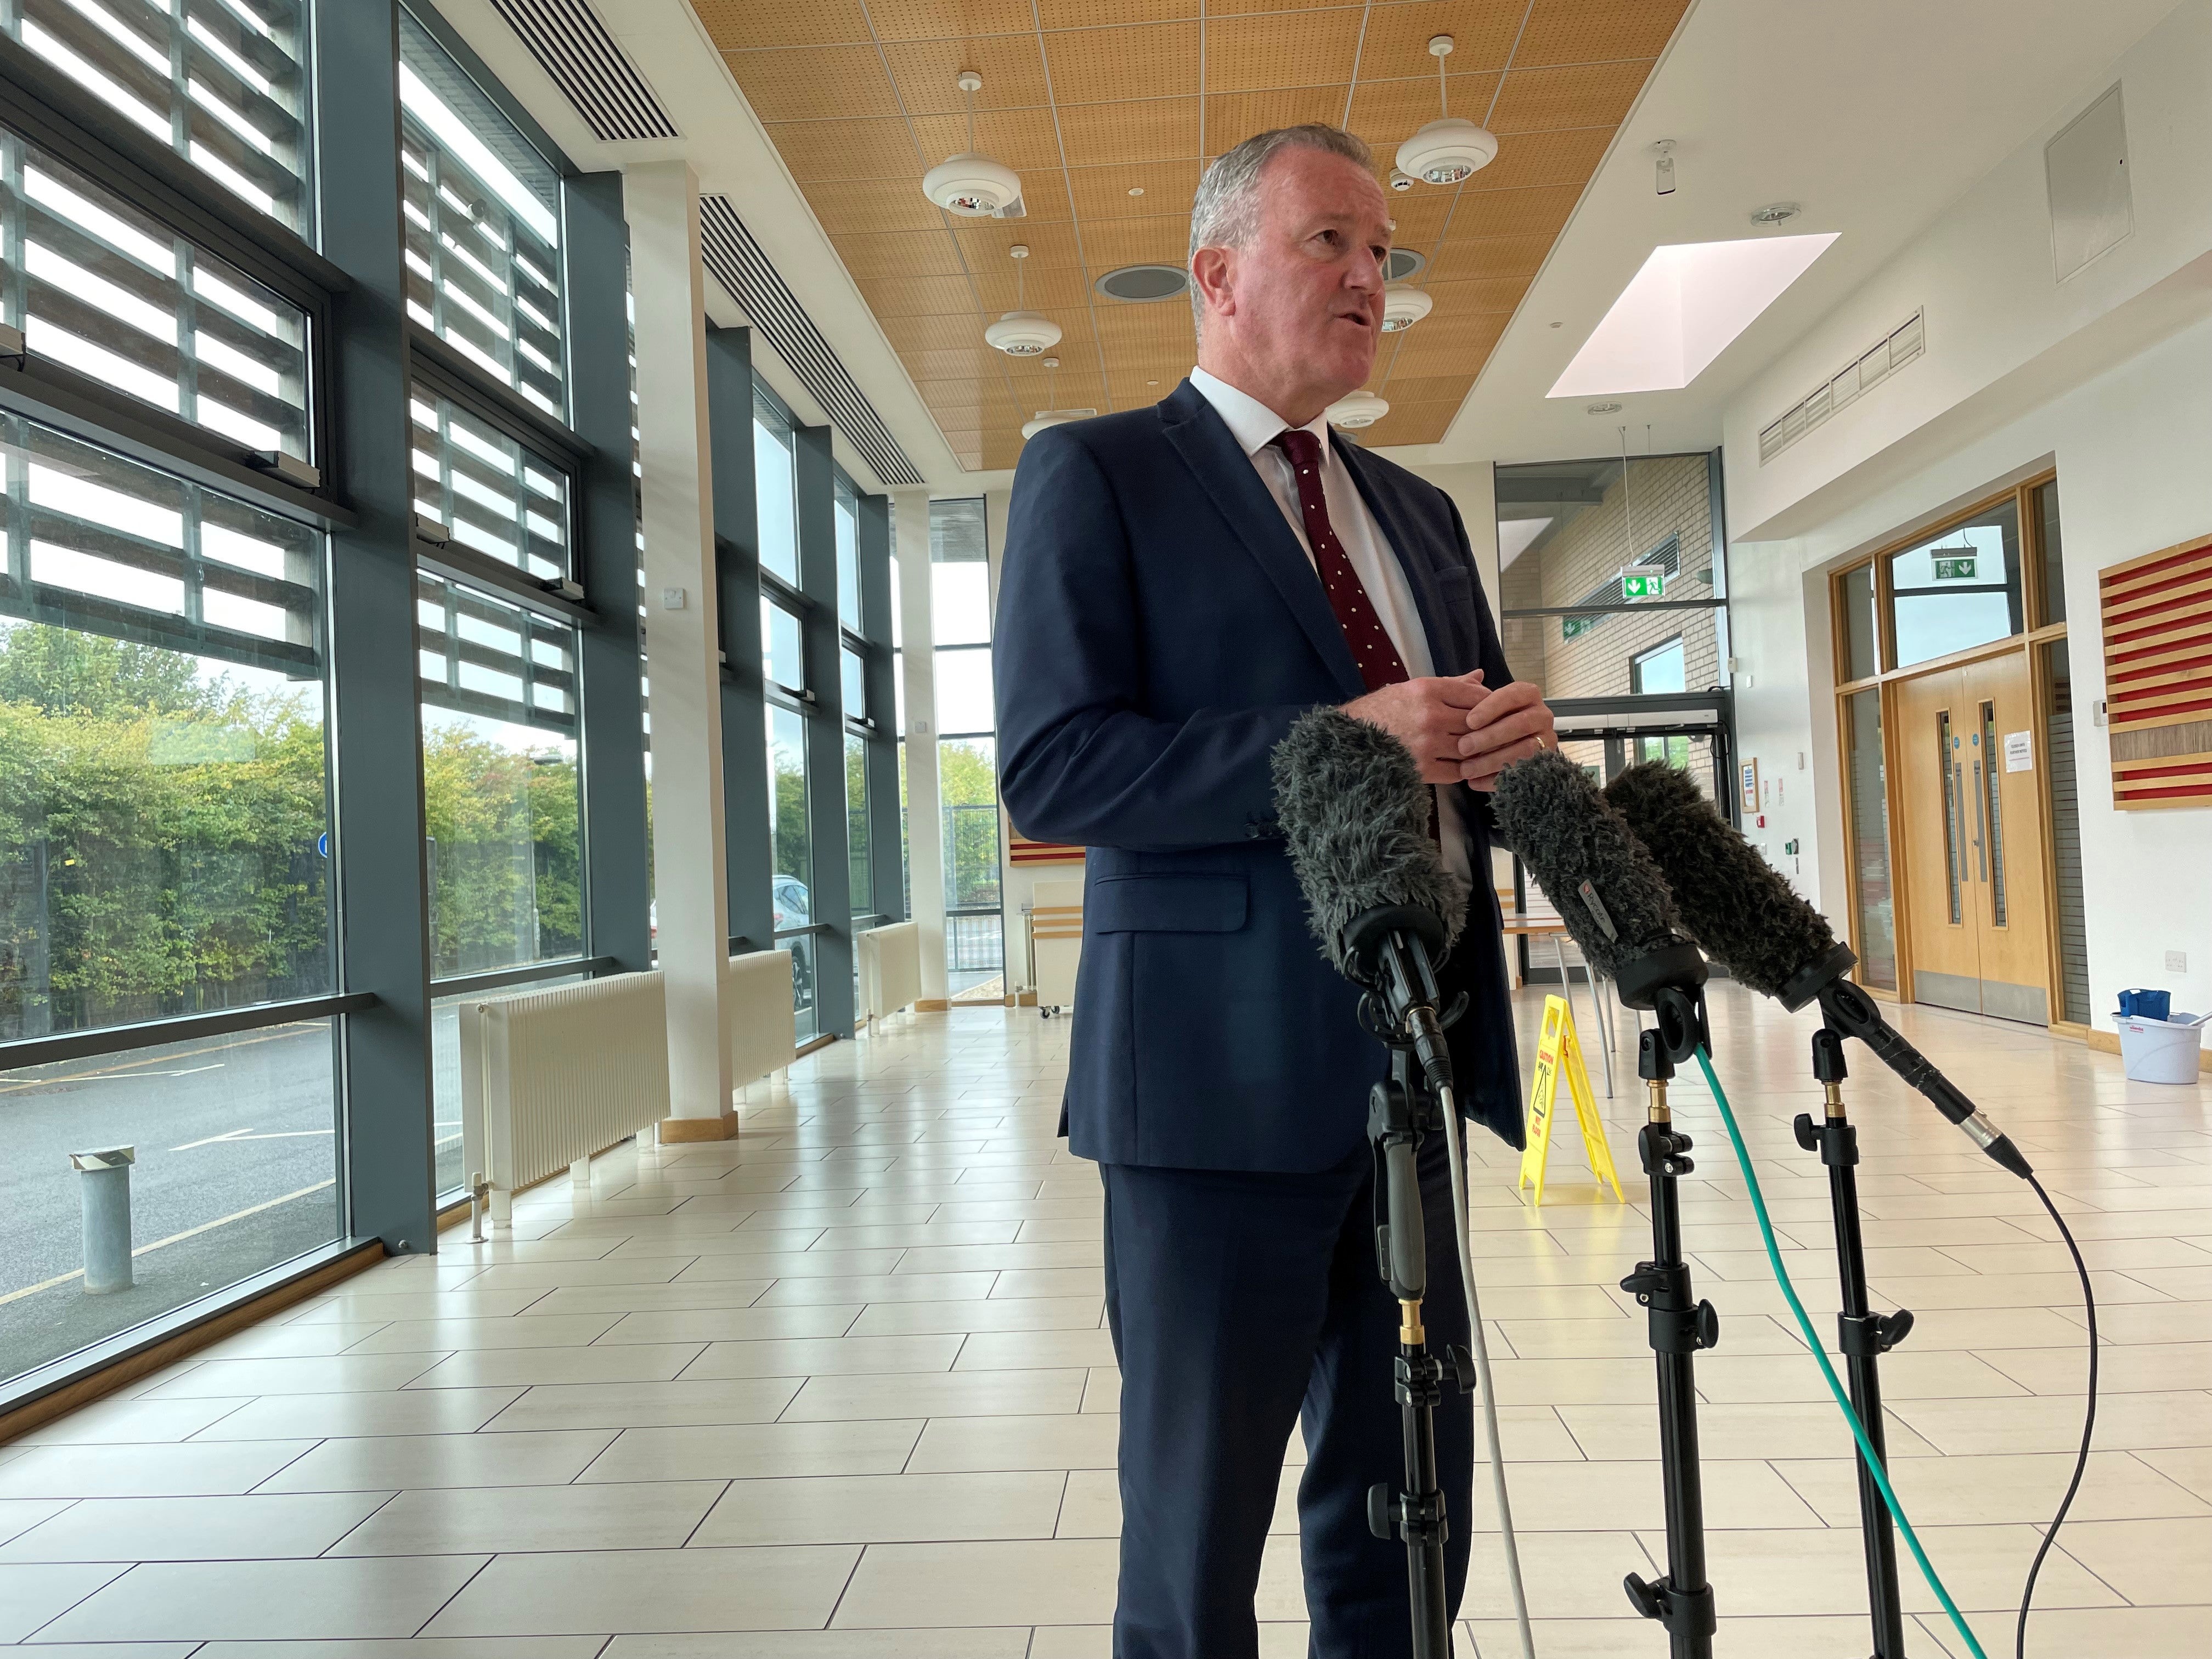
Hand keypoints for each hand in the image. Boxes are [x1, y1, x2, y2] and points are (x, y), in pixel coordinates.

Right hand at [1343, 670, 1491, 783]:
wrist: (1348, 739)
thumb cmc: (1381, 711)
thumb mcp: (1412, 689)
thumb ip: (1450, 685)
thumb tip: (1480, 676)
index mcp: (1427, 690)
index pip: (1475, 695)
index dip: (1488, 703)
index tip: (1487, 709)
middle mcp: (1430, 715)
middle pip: (1476, 722)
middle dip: (1485, 728)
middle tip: (1488, 732)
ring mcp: (1427, 744)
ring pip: (1470, 748)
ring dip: (1475, 751)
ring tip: (1476, 750)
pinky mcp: (1422, 769)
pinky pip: (1457, 771)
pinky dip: (1462, 769)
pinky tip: (1460, 765)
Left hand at [1456, 680, 1557, 789]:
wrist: (1507, 748)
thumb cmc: (1489, 721)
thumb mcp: (1479, 703)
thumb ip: (1473, 690)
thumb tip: (1475, 674)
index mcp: (1528, 695)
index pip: (1513, 695)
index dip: (1491, 708)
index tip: (1469, 721)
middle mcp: (1542, 715)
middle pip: (1519, 724)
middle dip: (1489, 737)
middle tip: (1463, 747)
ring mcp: (1547, 740)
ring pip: (1524, 750)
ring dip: (1492, 761)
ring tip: (1466, 769)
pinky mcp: (1545, 764)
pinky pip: (1524, 772)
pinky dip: (1497, 779)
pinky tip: (1475, 783)